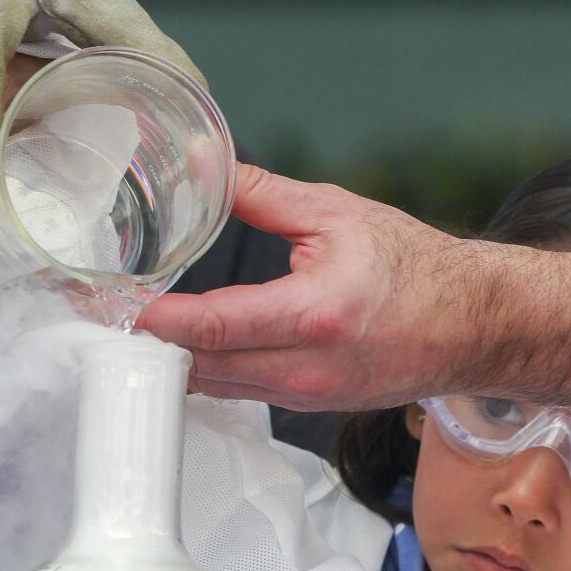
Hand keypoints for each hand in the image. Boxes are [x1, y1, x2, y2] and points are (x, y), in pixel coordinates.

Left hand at [139, 165, 570, 426]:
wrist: (475, 327)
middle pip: (200, 369)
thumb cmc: (417, 269)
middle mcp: (307, 369)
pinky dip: (203, 371)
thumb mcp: (338, 214)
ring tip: (125, 330)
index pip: (212, 327)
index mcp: (315, 315)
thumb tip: (205, 164)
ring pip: (214, 387)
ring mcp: (307, 397)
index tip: (107, 307)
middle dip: (144, 346)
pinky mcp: (308, 406)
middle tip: (95, 318)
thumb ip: (260, 194)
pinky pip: (239, 392)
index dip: (153, 321)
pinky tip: (178, 348)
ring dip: (169, 362)